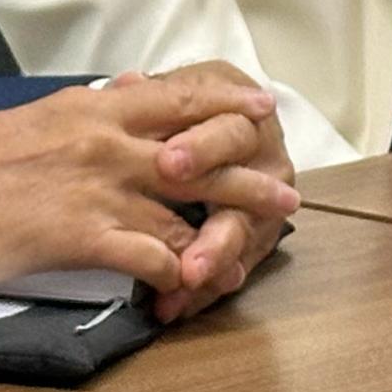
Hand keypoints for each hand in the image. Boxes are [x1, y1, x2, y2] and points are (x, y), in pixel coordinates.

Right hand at [0, 72, 301, 299]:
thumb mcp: (36, 118)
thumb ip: (87, 110)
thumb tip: (123, 91)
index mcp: (92, 107)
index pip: (178, 96)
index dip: (226, 103)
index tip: (260, 109)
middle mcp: (102, 139)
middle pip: (199, 151)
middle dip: (248, 174)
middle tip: (285, 193)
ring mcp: (94, 186)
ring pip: (181, 209)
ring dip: (220, 237)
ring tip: (248, 254)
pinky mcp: (76, 233)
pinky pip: (146, 254)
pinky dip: (174, 274)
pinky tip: (189, 289)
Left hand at [124, 61, 298, 322]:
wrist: (205, 134)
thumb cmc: (181, 109)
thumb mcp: (168, 93)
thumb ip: (150, 96)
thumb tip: (127, 86)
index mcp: (240, 111)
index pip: (229, 126)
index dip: (202, 147)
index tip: (168, 163)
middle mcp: (263, 154)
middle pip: (246, 188)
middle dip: (216, 223)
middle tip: (188, 252)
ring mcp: (264, 199)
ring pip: (243, 234)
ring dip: (213, 260)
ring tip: (188, 282)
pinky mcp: (253, 238)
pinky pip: (231, 267)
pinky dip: (202, 290)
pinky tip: (176, 305)